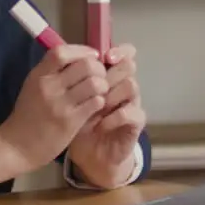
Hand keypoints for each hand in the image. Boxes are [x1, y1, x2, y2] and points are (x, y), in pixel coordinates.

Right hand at [0, 45, 107, 170]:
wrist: (16, 147)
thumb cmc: (27, 116)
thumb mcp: (32, 87)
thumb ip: (51, 73)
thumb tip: (78, 57)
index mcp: (38, 75)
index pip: (61, 52)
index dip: (82, 50)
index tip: (92, 55)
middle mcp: (49, 87)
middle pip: (86, 65)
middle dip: (99, 68)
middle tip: (100, 76)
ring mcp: (60, 105)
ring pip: (95, 83)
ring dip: (103, 85)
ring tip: (100, 92)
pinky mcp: (71, 122)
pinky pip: (96, 103)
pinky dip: (100, 101)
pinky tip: (96, 106)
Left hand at [67, 44, 146, 187]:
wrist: (90, 154)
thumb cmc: (79, 122)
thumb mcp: (71, 99)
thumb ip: (74, 78)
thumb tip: (68, 57)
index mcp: (110, 75)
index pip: (125, 53)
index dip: (119, 50)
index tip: (104, 56)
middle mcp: (124, 85)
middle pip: (129, 65)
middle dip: (109, 74)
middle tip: (95, 87)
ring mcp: (132, 103)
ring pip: (131, 85)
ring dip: (111, 95)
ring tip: (95, 107)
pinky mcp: (136, 122)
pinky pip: (131, 112)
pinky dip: (113, 117)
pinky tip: (99, 125)